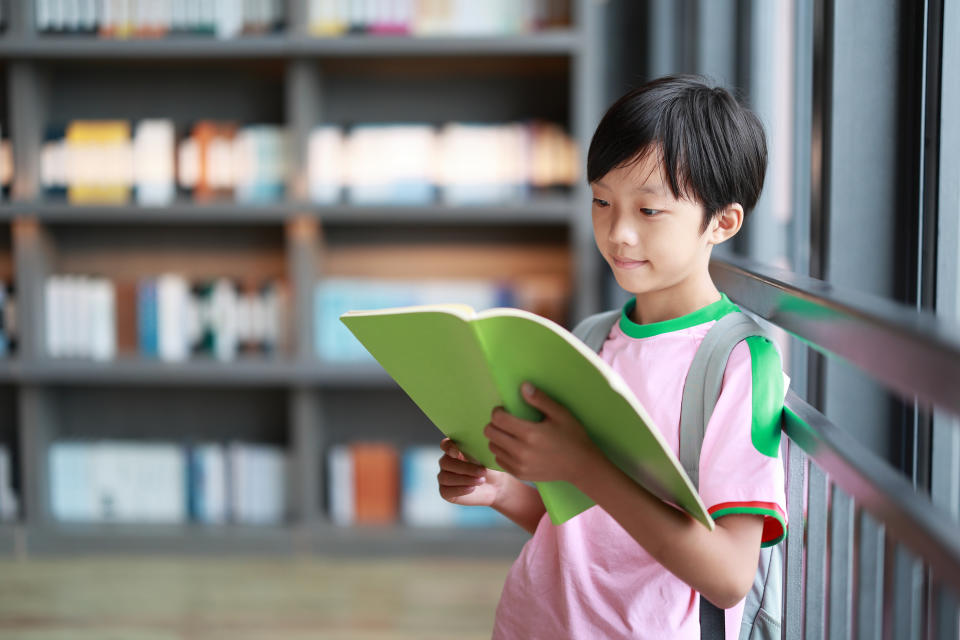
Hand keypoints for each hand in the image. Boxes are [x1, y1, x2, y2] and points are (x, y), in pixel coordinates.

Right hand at [437, 438, 510, 506]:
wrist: (494, 487)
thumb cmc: (489, 469)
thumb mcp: (486, 458)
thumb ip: (478, 451)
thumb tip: (477, 446)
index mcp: (455, 449)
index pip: (445, 444)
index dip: (448, 447)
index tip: (457, 453)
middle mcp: (446, 462)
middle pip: (445, 462)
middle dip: (465, 468)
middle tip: (482, 471)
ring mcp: (444, 477)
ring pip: (445, 477)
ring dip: (465, 479)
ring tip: (481, 481)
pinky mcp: (445, 492)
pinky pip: (446, 491)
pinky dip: (460, 489)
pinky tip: (472, 488)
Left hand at [484, 382, 602, 483]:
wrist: (581, 466)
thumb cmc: (572, 436)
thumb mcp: (560, 414)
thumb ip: (540, 399)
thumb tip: (523, 386)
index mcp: (530, 433)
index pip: (498, 419)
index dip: (498, 411)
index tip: (505, 410)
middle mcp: (521, 451)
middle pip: (490, 433)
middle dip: (495, 423)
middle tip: (506, 421)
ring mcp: (519, 465)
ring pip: (492, 447)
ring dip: (497, 438)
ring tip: (510, 434)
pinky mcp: (520, 474)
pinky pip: (499, 460)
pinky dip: (502, 452)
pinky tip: (513, 447)